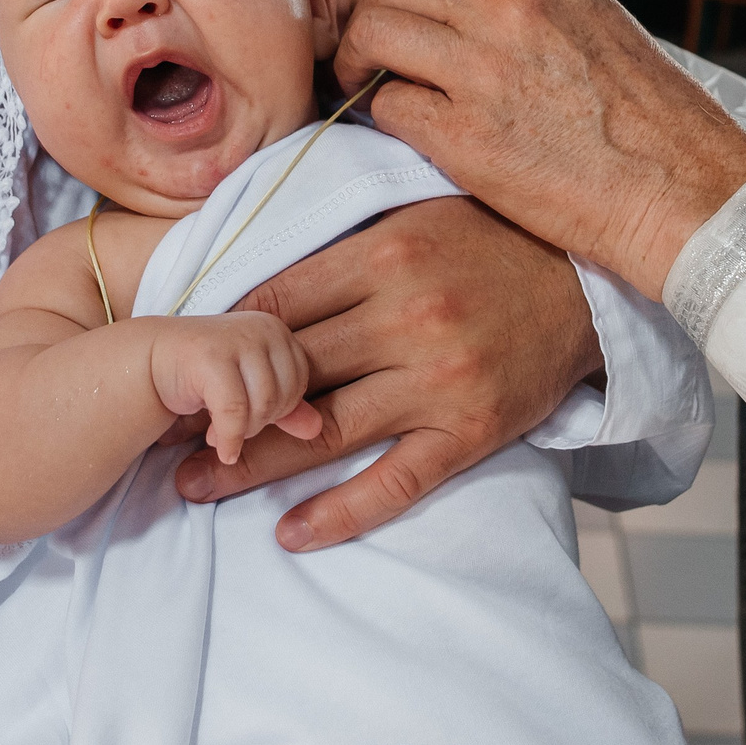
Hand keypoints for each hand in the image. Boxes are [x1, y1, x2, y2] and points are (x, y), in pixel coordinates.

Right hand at [148, 312, 322, 465]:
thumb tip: (316, 428)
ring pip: (263, 404)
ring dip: (242, 432)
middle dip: (260, 424)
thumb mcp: (249, 388)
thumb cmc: (204, 374)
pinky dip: (228, 439)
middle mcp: (263, 328)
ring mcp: (237, 338)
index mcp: (277, 331)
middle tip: (234, 430)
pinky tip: (219, 447)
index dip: (279, 410)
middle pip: (284, 396)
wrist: (151, 361)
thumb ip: (284, 407)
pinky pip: (234, 412)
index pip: (300, 382)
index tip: (252, 419)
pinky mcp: (210, 356)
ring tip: (219, 434)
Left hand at [173, 195, 599, 550]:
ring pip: (325, 432)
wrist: (587, 283)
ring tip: (191, 485)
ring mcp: (439, 381)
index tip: (180, 361)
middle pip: (287, 371)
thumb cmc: (490, 238)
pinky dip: (339, 513)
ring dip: (251, 463)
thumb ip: (342, 238)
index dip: (220, 336)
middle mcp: (408, 317)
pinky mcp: (469, 432)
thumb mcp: (414, 209)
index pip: (275, 299)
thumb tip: (250, 265)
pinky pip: (394, 483)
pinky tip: (289, 535)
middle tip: (158, 431)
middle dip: (218, 404)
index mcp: (386, 252)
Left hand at [333, 0, 745, 297]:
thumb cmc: (646, 121)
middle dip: (357, 14)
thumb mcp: (593, 22)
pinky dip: (379, 115)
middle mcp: (513, 7)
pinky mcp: (470, 137)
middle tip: (359, 52)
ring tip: (366, 87)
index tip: (382, 9)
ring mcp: (488, 69)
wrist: (687, 194)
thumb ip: (524, 0)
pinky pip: (386, 105)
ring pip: (371, 31)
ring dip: (353, 60)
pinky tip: (402, 130)